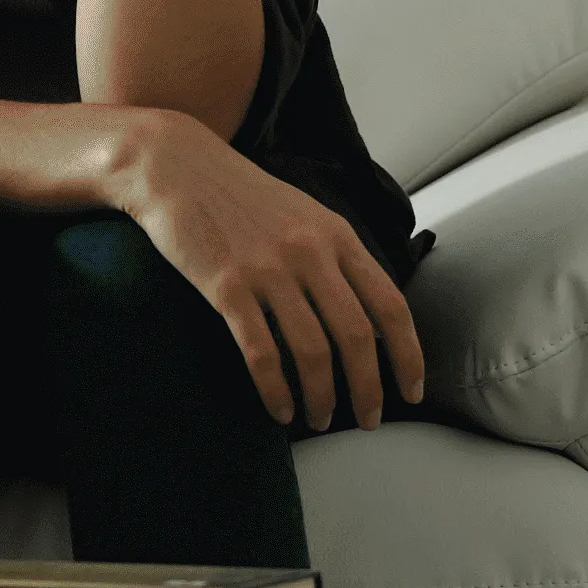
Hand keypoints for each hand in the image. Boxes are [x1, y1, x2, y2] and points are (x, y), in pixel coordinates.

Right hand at [100, 110, 423, 428]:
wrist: (176, 167)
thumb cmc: (239, 196)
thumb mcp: (303, 215)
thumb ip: (336, 257)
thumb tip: (365, 314)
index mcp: (337, 236)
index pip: (390, 304)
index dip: (407, 355)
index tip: (411, 391)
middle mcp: (310, 253)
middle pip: (355, 335)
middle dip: (369, 389)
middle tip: (370, 421)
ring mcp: (268, 270)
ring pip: (311, 351)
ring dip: (322, 396)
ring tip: (321, 419)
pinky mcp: (226, 287)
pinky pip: (260, 352)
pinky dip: (275, 390)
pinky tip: (279, 411)